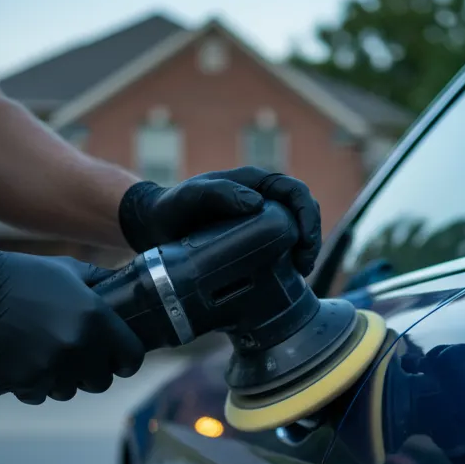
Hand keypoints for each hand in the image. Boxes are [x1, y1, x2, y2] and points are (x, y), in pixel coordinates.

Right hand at [0, 236, 144, 403]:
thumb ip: (101, 282)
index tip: (117, 359)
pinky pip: (40, 395)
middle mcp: (79, 346)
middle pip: (101, 381)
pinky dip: (34, 386)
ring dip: (62, 380)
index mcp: (96, 318)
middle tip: (76, 358)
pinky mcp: (25, 381)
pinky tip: (26, 367)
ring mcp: (51, 367)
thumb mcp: (68, 270)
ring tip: (47, 360)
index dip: (126, 360)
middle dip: (92, 372)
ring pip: (70, 391)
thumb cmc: (21, 276)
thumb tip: (128, 288)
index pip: (132, 357)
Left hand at [118, 166, 322, 275]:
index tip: (303, 242)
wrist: (152, 228)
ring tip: (300, 273)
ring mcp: (259, 222)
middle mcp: (261, 200)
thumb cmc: (171, 208)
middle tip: (304, 265)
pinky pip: (280, 249)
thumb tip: (257, 203)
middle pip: (302, 213)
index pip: (295, 192)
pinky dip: (289, 263)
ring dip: (304, 251)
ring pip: (296, 232)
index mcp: (254, 184)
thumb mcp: (191, 197)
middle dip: (311, 238)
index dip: (307, 215)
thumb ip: (219, 194)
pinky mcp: (253, 243)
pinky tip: (286, 279)